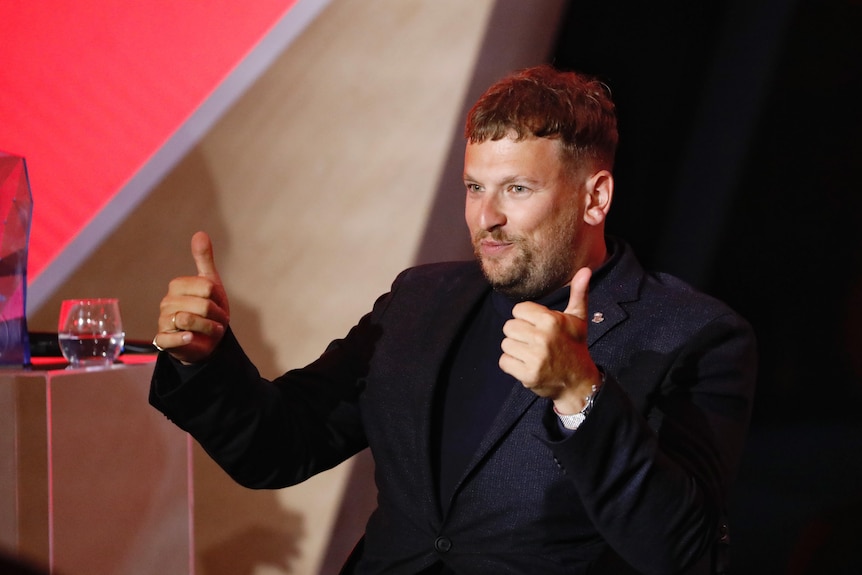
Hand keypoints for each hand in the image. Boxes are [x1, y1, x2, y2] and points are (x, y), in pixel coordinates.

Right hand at [152, 231, 229, 363]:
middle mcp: (167, 302)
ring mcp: (163, 321)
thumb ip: (204, 259)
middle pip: (202, 305)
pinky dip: (184, 339)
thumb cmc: (209, 310)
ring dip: (209, 328)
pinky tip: (190, 337)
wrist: (208, 340)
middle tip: (216, 320)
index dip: (218, 298)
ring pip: (189, 320)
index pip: (207, 287)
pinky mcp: (162, 340)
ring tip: (209, 330)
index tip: (217, 303)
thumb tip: (200, 233)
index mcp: (177, 286)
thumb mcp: (210, 283)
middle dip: (217, 316)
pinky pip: (171, 339)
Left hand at [499, 267, 600, 412]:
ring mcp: (535, 357)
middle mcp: (542, 337)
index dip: (526, 318)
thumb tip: (585, 269)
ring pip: (505, 344)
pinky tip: (526, 365)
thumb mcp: (578, 319)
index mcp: (551, 320)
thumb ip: (579, 293)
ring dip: (515, 350)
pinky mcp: (528, 374)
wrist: (579, 382)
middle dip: (519, 334)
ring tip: (531, 354)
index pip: (518, 310)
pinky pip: (504, 361)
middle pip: (509, 326)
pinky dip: (512, 365)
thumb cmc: (575, 346)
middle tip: (534, 343)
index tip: (538, 328)